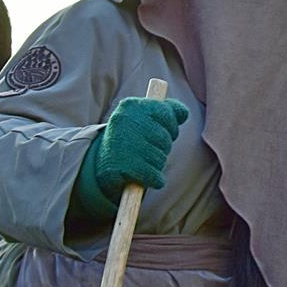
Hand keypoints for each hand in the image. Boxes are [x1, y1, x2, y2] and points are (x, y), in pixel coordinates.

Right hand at [73, 96, 188, 218]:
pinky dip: (155, 180)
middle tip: (147, 149)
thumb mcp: (146, 118)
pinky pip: (155, 176)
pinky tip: (147, 176)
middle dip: (162, 147)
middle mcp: (124, 122)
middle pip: (165, 139)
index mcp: (131, 106)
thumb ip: (168, 110)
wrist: (102, 163)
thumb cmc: (132, 137)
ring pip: (160, 158)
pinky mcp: (122, 167)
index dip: (170, 126)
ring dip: (157, 164)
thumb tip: (184, 113)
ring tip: (142, 161)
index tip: (163, 131)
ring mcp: (122, 145)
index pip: (167, 114)